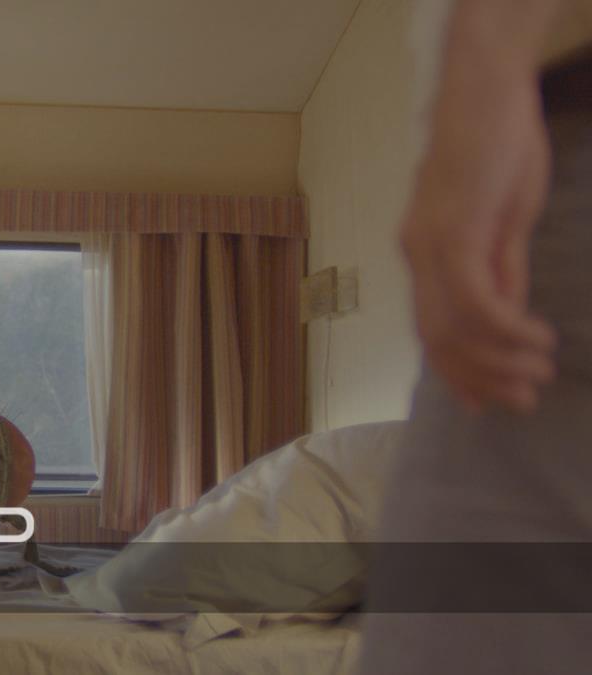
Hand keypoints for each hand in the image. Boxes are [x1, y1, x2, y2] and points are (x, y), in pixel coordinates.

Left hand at [401, 70, 555, 413]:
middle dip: (479, 379)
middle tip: (521, 402)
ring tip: (538, 373)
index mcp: (423, 253)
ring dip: (498, 360)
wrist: (485, 92)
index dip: (456, 372)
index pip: (431, 329)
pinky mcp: (451, 232)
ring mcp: (429, 245)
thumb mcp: (503, 220)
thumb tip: (506, 316)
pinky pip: (473, 300)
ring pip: (454, 328)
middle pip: (437, 339)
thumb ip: (501, 268)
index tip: (487, 402)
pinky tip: (536, 338)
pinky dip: (504, 328)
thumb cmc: (497, 147)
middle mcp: (416, 255)